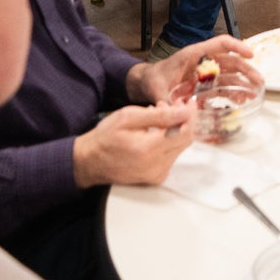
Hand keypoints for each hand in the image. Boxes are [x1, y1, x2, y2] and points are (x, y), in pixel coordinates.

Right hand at [72, 102, 195, 187]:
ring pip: (180, 148)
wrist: (89, 162)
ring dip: (177, 129)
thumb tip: (184, 112)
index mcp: (148, 149)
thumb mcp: (128, 117)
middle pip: (186, 140)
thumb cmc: (105, 137)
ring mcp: (156, 175)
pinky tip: (158, 131)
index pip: (185, 132)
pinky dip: (170, 141)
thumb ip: (159, 115)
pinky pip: (172, 156)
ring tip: (161, 116)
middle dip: (184, 120)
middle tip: (175, 105)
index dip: (190, 115)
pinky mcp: (155, 178)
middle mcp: (156, 166)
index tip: (188, 101)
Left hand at [129, 35, 259, 104]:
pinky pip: (221, 87)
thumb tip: (172, 113)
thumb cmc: (151, 79)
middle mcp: (202, 62)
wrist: (144, 84)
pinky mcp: (203, 86)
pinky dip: (231, 93)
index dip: (237, 47)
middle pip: (230, 61)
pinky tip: (239, 100)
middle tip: (259, 81)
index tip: (251, 55)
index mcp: (193, 55)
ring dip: (242, 83)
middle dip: (246, 70)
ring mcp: (204, 74)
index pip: (220, 43)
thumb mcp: (155, 88)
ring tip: (253, 93)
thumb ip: (163, 101)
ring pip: (228, 75)